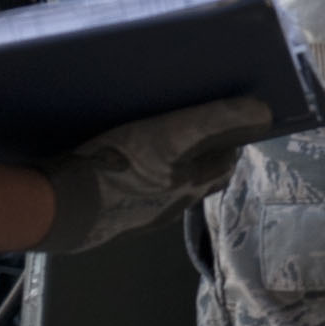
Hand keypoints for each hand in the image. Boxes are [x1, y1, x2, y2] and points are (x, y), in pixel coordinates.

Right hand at [38, 97, 269, 253]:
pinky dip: (140, 173)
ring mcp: (142, 213)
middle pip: (200, 175)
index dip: (230, 135)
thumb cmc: (119, 168)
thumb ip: (217, 121)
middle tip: (191, 119)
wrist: (61, 207)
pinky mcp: (114, 214)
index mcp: (191, 185)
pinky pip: (137, 190)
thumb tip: (263, 112)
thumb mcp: (172, 135)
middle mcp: (173, 205)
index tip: (222, 111)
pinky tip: (121, 157)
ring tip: (155, 133)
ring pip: (168, 184)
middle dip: (203, 149)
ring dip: (170, 162)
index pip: (226, 160)